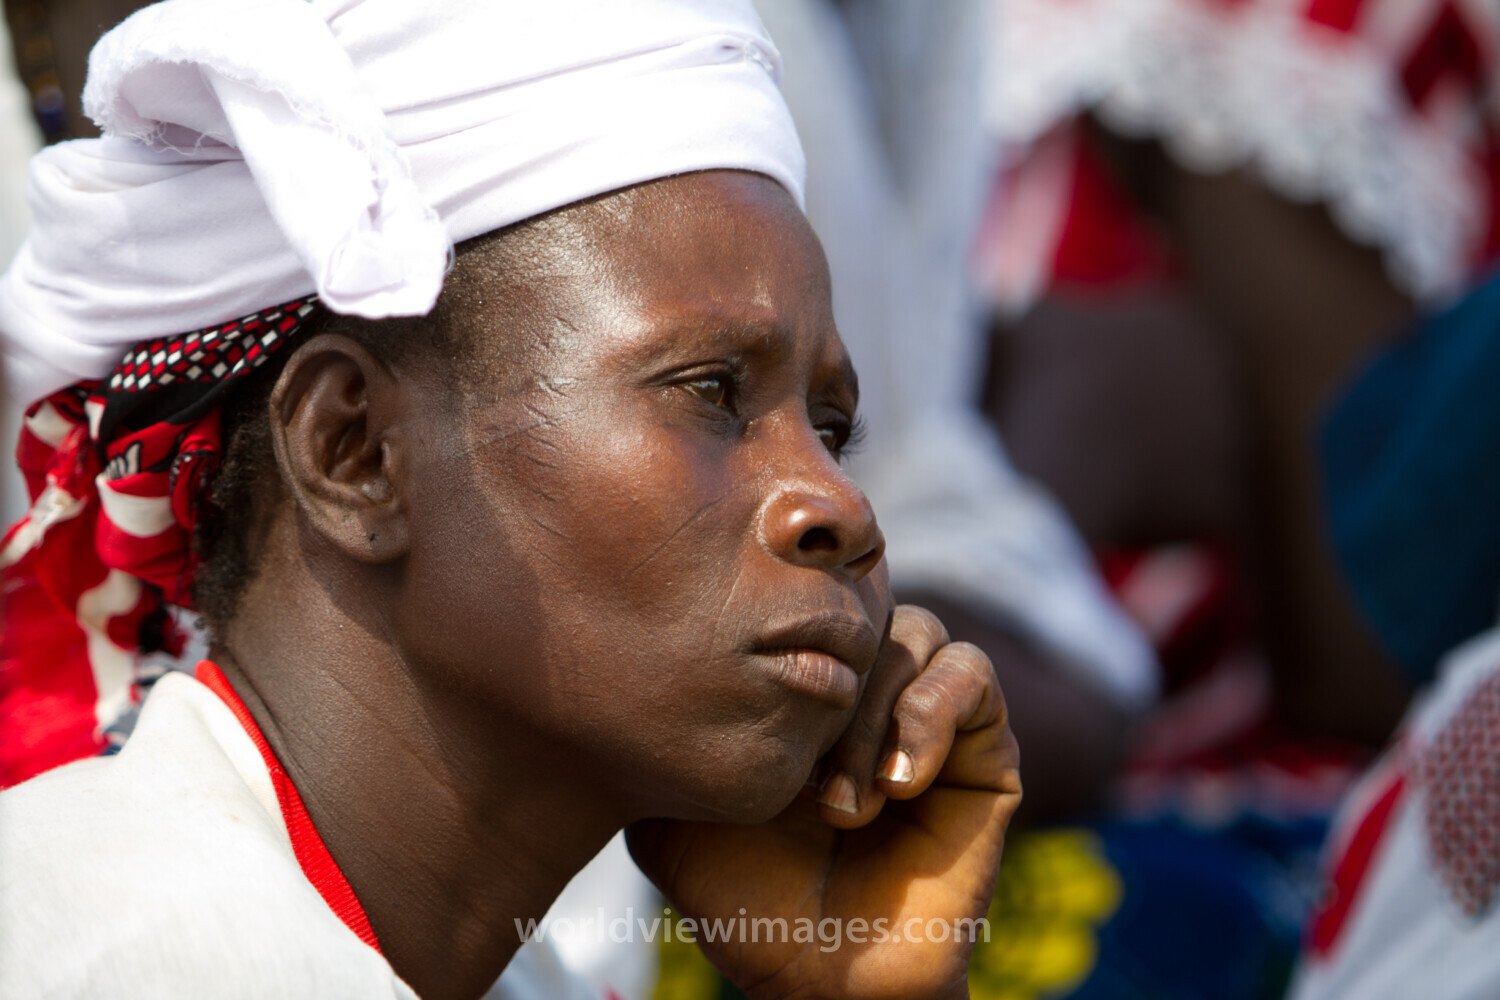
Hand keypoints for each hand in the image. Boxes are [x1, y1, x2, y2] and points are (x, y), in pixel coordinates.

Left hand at [627, 606, 1021, 999]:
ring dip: (874, 714)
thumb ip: (662, 738)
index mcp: (805, 688)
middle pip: (864, 610)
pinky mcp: (986, 750)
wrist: (820, 975)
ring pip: (918, 633)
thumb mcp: (674, 809)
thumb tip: (623, 672)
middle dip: (829, 686)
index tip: (745, 713)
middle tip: (802, 780)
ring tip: (846, 804)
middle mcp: (869, 690)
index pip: (805, 603)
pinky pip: (973, 678)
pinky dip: (929, 718)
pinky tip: (897, 783)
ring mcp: (930, 715)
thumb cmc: (746, 896)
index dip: (778, 638)